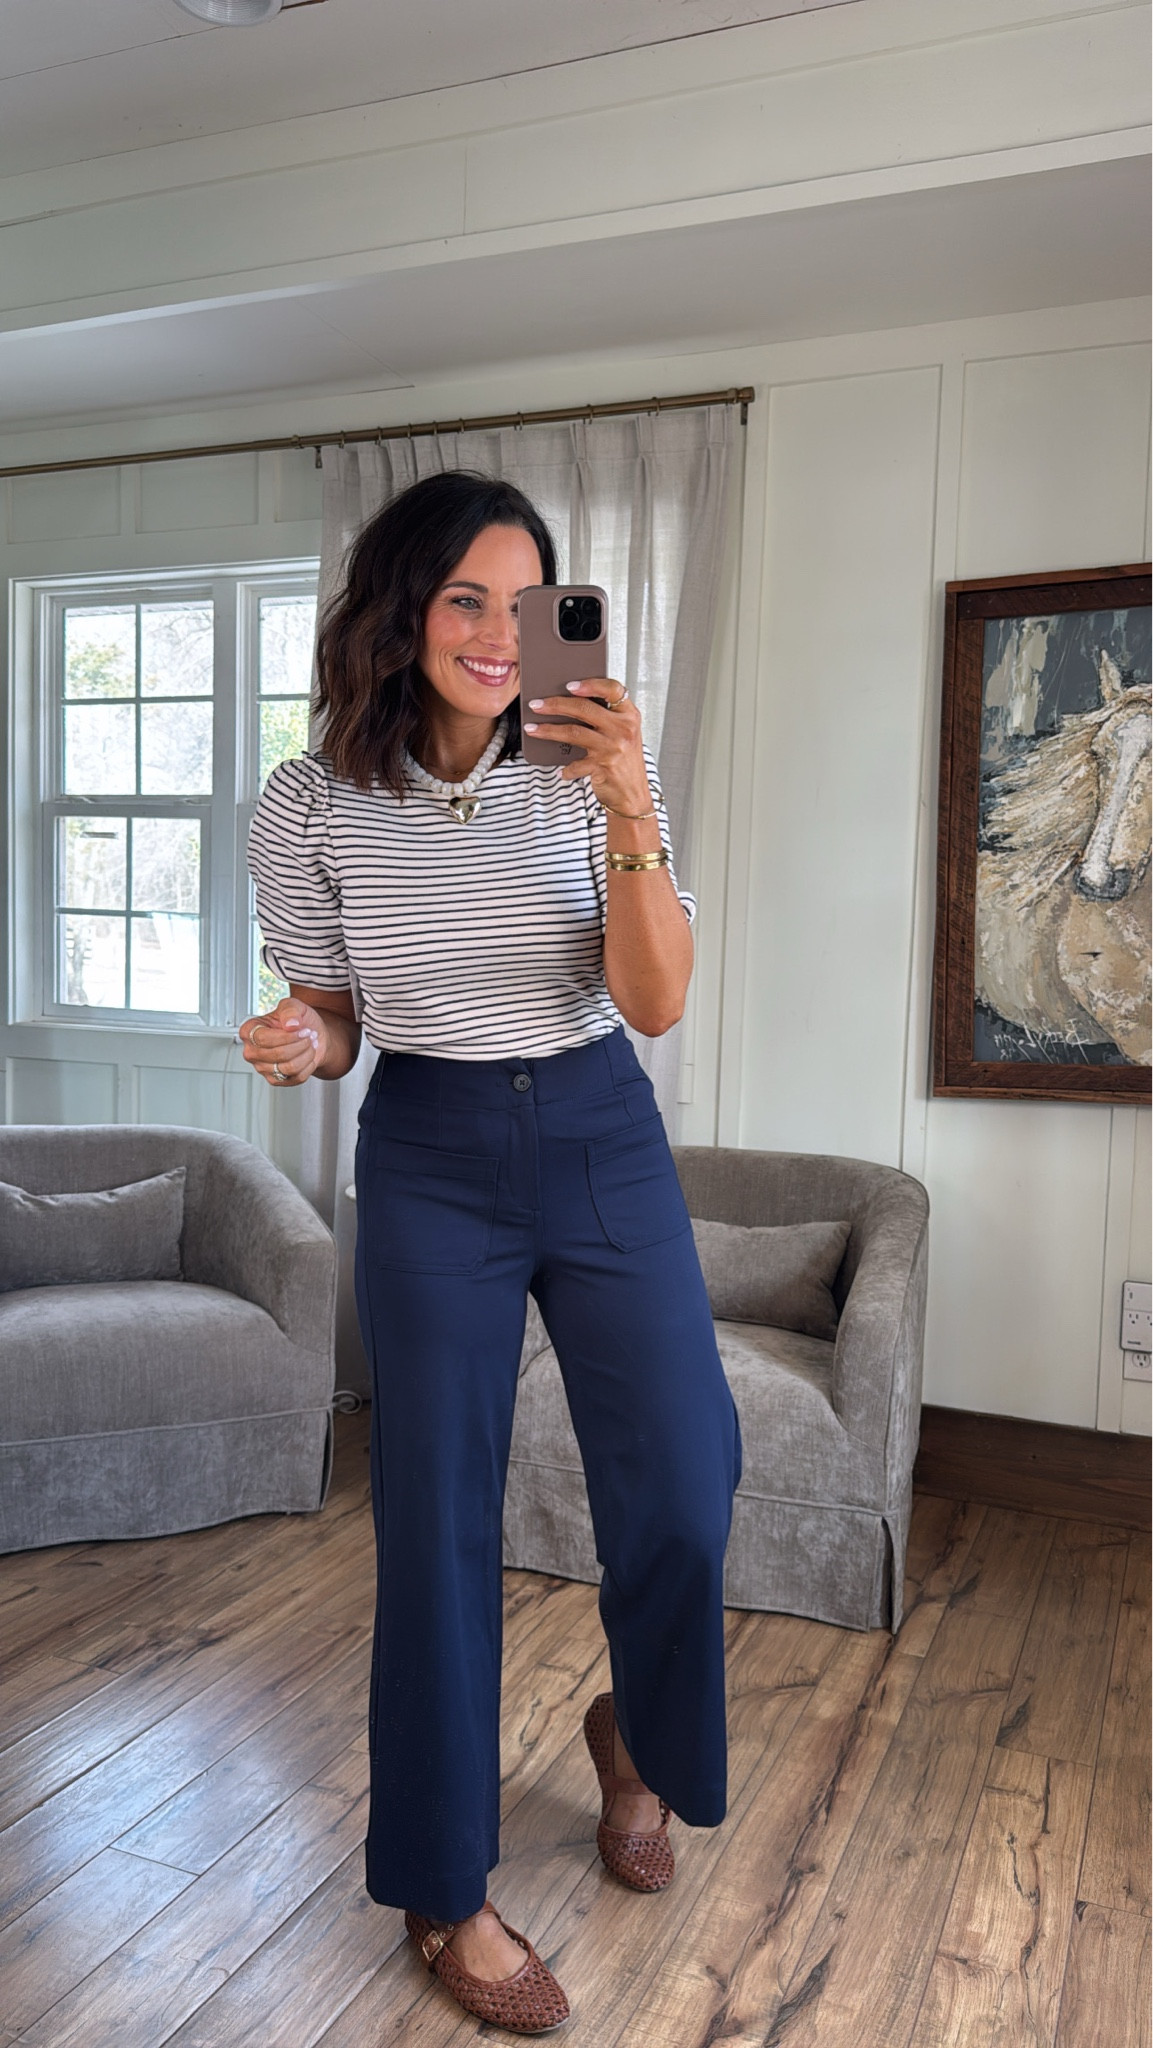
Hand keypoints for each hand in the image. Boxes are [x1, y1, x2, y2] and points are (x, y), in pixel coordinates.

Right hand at [239, 996, 324, 1086]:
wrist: (310, 1035)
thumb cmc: (298, 1021)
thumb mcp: (293, 1006)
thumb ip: (290, 1010)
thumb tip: (290, 1024)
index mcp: (249, 1031)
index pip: (264, 1039)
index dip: (287, 1036)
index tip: (300, 1028)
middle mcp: (252, 1051)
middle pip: (278, 1054)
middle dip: (300, 1043)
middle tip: (308, 1035)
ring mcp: (262, 1068)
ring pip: (289, 1067)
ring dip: (306, 1054)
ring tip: (309, 1044)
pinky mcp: (275, 1080)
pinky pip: (297, 1077)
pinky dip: (308, 1065)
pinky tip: (308, 1056)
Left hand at [523, 679, 651, 813]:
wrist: (633, 795)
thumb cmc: (625, 763)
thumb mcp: (624, 735)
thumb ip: (607, 719)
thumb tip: (569, 704)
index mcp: (629, 715)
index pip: (613, 689)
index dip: (591, 684)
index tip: (569, 685)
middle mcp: (624, 728)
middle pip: (584, 708)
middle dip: (556, 704)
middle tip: (536, 704)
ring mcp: (613, 747)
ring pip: (573, 731)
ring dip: (548, 730)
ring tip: (532, 728)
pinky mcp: (603, 765)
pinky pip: (575, 763)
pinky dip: (566, 769)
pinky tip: (561, 771)